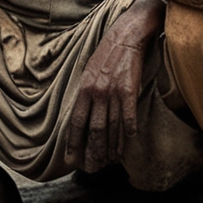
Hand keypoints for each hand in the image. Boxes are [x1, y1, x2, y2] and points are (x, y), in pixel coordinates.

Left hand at [65, 0, 158, 172]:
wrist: (127, 34)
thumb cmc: (108, 53)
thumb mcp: (89, 72)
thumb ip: (86, 94)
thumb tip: (84, 116)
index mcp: (83, 89)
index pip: (75, 123)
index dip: (74, 144)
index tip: (73, 160)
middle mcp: (96, 92)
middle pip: (93, 130)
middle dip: (93, 152)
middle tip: (94, 168)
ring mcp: (112, 91)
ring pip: (110, 126)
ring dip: (111, 146)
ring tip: (112, 159)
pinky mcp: (129, 88)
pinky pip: (128, 115)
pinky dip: (128, 130)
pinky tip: (129, 140)